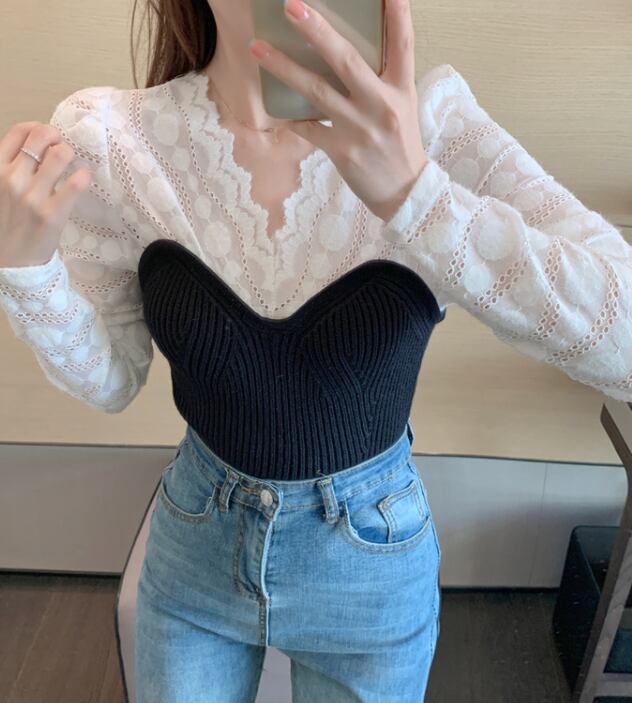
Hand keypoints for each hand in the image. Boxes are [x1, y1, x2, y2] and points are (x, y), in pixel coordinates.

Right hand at [0, 122, 90, 267]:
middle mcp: (11, 179)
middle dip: (58, 138)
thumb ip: (13, 167)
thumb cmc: (8, 223)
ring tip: (73, 165)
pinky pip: (76, 183)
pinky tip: (83, 178)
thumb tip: (39, 144)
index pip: (20, 131)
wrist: (11, 263)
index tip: (49, 139)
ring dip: (72, 155)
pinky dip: (84, 175)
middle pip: (42, 137)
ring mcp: (32, 196)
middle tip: (64, 151)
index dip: (39, 129)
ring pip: (60, 154)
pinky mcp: (53, 214)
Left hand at [247, 0, 427, 222]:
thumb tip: (347, 53)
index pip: (403, 45)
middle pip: (346, 60)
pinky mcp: (342, 150)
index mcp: (401, 90)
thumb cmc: (400, 146)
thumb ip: (383, 80)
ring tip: (257, 48)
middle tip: (291, 6)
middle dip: (317, 31)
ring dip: (284, 67)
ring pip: (316, 91)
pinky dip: (294, 120)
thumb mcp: (403, 107)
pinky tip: (281, 114)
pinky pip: (309, 128)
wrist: (404, 193)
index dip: (397, 15)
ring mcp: (359, 128)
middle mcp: (381, 105)